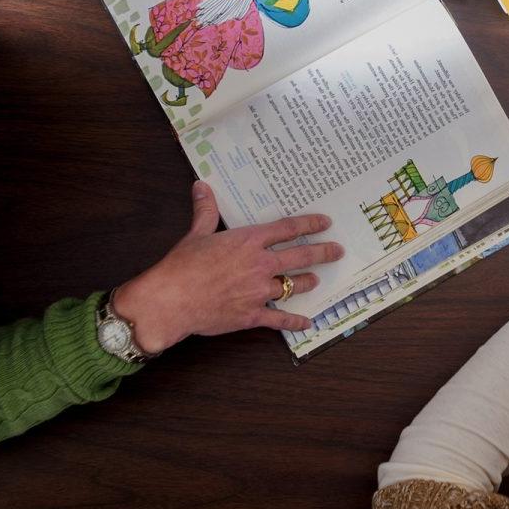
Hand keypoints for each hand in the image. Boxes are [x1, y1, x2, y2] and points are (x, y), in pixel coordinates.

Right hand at [112, 182, 344, 352]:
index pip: (288, 229)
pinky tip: (306, 323)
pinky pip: (279, 319)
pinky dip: (294, 322)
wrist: (171, 299)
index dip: (310, 224)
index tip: (325, 222)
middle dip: (323, 253)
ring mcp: (259, 291)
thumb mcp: (196, 234)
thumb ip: (205, 211)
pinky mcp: (252, 315)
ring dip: (307, 283)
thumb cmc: (182, 266)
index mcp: (249, 241)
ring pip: (294, 286)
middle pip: (300, 257)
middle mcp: (260, 264)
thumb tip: (202, 186)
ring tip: (317, 281)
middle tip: (338, 251)